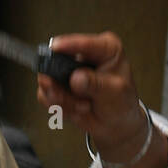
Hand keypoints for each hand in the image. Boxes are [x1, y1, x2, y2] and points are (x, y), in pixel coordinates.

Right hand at [37, 31, 146, 158]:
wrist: (116, 124)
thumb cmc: (121, 103)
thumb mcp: (116, 92)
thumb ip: (96, 84)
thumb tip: (76, 78)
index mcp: (104, 49)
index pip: (84, 43)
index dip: (68, 45)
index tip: (56, 48)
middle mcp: (83, 55)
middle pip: (57, 59)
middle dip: (59, 83)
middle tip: (66, 97)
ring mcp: (68, 70)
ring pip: (48, 80)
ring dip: (62, 99)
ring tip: (83, 107)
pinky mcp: (57, 85)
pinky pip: (45, 95)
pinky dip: (59, 107)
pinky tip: (76, 110)